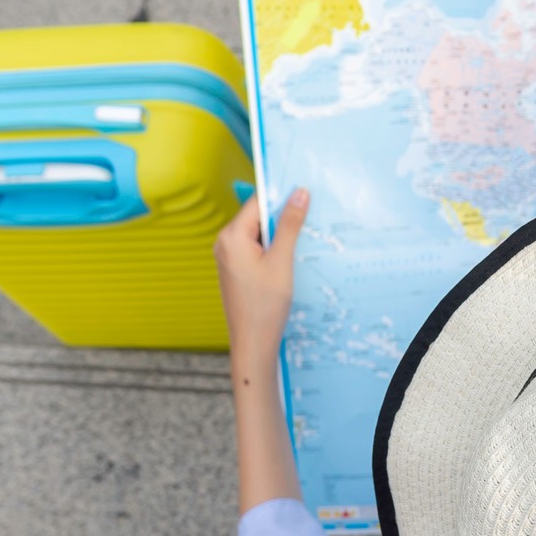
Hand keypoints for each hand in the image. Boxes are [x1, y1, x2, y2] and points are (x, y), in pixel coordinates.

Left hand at [215, 187, 307, 362]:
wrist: (253, 343)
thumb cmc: (265, 304)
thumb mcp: (282, 261)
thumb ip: (290, 224)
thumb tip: (300, 192)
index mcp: (231, 236)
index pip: (258, 202)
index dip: (282, 197)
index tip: (306, 195)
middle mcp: (225, 243)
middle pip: (258, 217)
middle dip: (283, 218)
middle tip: (311, 220)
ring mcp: (228, 257)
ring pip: (260, 234)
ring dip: (281, 236)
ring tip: (304, 242)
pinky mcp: (236, 270)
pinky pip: (257, 249)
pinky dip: (274, 250)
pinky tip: (291, 259)